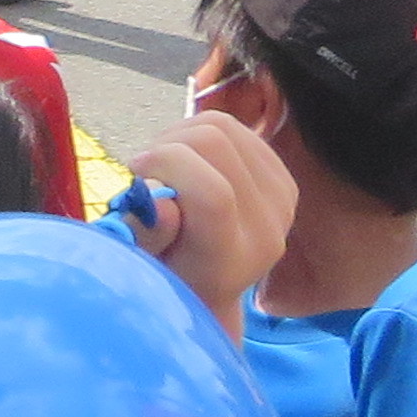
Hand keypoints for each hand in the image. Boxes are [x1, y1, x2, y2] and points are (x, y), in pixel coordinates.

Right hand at [114, 113, 297, 340]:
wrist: (203, 290)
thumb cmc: (160, 277)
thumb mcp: (140, 265)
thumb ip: (145, 235)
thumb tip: (161, 200)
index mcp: (228, 261)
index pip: (212, 192)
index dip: (167, 165)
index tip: (134, 172)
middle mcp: (266, 230)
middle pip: (215, 143)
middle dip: (166, 146)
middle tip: (145, 171)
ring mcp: (282, 202)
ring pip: (222, 126)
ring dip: (179, 137)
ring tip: (163, 168)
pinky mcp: (282, 179)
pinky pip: (235, 128)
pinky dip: (198, 133)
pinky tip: (185, 162)